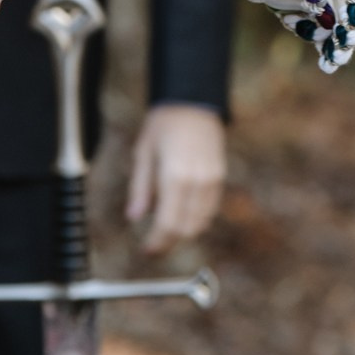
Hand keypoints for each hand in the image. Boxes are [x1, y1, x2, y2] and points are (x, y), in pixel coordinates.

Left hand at [124, 102, 226, 252]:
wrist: (193, 103)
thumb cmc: (163, 126)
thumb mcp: (143, 154)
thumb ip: (140, 188)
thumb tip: (134, 218)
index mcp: (175, 176)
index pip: (168, 223)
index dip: (157, 243)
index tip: (147, 251)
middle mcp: (197, 181)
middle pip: (186, 228)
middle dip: (169, 242)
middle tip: (154, 247)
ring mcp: (212, 180)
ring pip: (201, 222)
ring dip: (183, 233)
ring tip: (165, 233)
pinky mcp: (219, 177)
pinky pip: (209, 209)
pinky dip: (196, 220)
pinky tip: (181, 218)